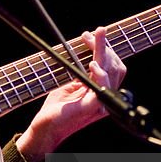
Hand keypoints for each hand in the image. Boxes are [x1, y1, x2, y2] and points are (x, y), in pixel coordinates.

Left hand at [16, 26, 126, 161]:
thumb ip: (81, 72)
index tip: (92, 35)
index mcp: (101, 91)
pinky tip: (93, 64)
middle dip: (105, 46)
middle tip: (93, 33)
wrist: (45, 129)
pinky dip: (100, 74)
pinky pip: (104, 88)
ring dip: (103, 52)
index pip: (112, 66)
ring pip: (112, 72)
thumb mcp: (70, 85)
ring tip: (92, 40)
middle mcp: (105, 97)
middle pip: (116, 66)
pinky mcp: (93, 107)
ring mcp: (101, 103)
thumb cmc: (56, 109)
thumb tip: (88, 50)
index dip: (104, 48)